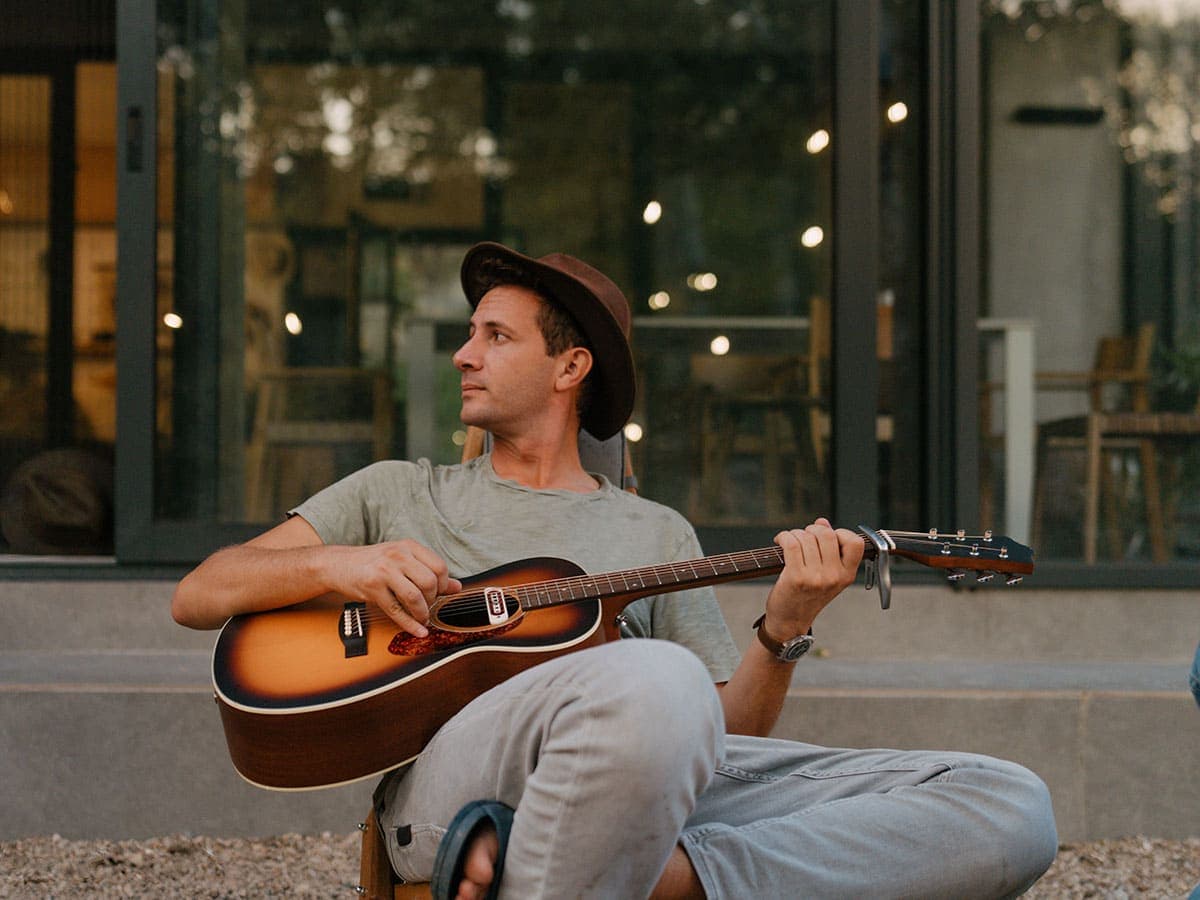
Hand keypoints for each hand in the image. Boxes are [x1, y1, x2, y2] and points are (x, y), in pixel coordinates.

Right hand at [324, 540, 461, 636]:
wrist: (339, 564)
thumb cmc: (375, 563)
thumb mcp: (403, 560)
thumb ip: (429, 571)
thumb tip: (457, 587)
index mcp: (409, 546)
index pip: (439, 566)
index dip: (443, 585)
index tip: (437, 594)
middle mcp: (398, 555)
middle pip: (429, 582)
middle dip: (432, 600)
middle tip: (427, 606)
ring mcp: (384, 571)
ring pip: (414, 597)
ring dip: (422, 613)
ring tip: (422, 618)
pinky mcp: (372, 588)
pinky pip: (396, 611)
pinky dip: (410, 625)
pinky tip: (417, 631)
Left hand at [763, 518, 863, 636]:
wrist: (790, 621)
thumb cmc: (806, 596)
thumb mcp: (826, 575)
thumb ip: (828, 548)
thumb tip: (822, 522)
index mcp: (847, 575)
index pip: (856, 542)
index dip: (840, 533)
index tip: (827, 537)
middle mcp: (835, 576)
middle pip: (827, 534)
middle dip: (812, 529)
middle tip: (803, 537)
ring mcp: (817, 578)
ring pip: (806, 537)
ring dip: (794, 534)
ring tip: (789, 542)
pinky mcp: (797, 577)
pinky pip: (791, 543)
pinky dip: (783, 537)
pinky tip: (780, 542)